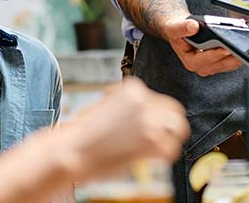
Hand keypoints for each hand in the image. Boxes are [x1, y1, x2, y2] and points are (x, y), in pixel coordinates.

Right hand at [61, 78, 189, 181]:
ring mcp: (149, 121)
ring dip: (171, 138)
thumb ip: (127, 106)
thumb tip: (145, 115)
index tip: (148, 125)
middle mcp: (144, 101)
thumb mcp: (104, 106)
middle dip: (168, 124)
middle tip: (161, 136)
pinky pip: (171, 149)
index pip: (158, 99)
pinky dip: (165, 156)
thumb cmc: (81, 133)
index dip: (155, 114)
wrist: (70, 151)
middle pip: (174, 111)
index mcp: (132, 88)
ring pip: (178, 128)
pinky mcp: (150, 142)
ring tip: (160, 147)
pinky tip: (154, 159)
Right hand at [163, 16, 242, 76]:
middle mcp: (202, 67)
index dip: (216, 54)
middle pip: (221, 63)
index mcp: (191, 62)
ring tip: (246, 44)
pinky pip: (232, 60)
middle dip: (232, 55)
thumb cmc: (177, 31)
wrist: (181, 30)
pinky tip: (244, 43)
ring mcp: (212, 66)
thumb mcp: (175, 27)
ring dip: (238, 54)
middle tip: (242, 47)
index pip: (206, 60)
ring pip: (229, 63)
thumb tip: (193, 27)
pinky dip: (239, 52)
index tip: (226, 48)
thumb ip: (182, 27)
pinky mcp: (221, 62)